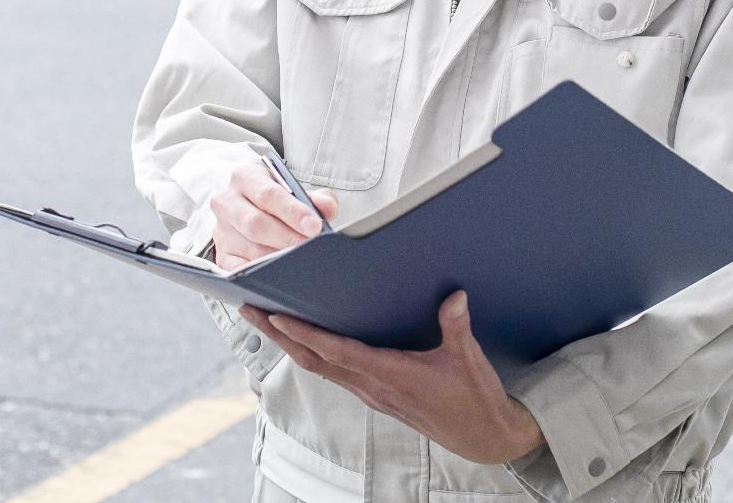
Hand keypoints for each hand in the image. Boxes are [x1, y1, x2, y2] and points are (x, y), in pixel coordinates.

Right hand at [209, 161, 338, 270]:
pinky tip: (279, 271)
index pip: (268, 194)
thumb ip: (316, 197)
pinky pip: (239, 268)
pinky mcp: (221, 253)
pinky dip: (260, 271)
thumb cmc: (275, 197)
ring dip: (278, 256)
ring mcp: (221, 229)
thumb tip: (326, 208)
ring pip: (251, 248)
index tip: (314, 226)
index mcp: (245, 177)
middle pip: (255, 223)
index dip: (293, 212)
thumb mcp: (295, 190)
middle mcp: (227, 201)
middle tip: (309, 246)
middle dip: (287, 237)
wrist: (247, 205)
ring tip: (301, 258)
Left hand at [241, 292, 543, 465]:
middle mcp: (373, 386)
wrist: (482, 437)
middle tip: (250, 309)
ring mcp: (372, 392)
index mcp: (391, 376)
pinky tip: (307, 339)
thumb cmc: (473, 399)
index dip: (305, 335)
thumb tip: (453, 296)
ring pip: (320, 367)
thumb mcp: (468, 360)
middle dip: (279, 335)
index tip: (277, 317)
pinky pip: (335, 372)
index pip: (337, 352)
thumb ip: (456, 326)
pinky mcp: (376, 394)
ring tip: (267, 319)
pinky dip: (313, 352)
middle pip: (314, 360)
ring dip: (290, 344)